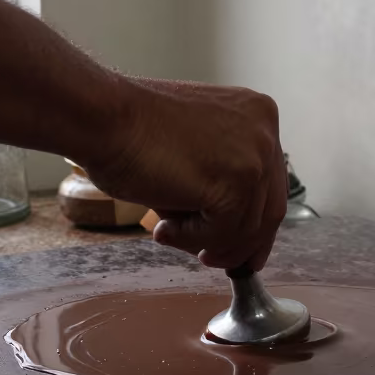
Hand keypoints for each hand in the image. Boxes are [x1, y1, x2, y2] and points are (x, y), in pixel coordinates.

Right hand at [84, 78, 286, 270]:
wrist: (103, 117)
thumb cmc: (132, 131)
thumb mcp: (196, 149)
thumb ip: (221, 179)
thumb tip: (233, 236)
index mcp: (257, 115)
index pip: (271, 184)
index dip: (258, 225)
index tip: (247, 251)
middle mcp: (265, 131)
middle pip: (270, 211)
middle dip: (242, 245)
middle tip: (212, 259)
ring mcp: (254, 157)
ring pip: (246, 229)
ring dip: (206, 241)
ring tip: (167, 231)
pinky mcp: (235, 184)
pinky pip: (222, 234)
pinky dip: (190, 239)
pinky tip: (162, 227)